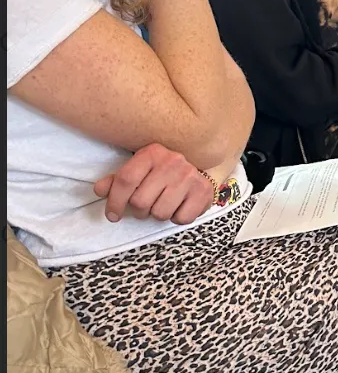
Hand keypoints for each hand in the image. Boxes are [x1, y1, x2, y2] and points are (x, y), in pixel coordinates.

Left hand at [94, 143, 213, 224]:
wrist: (200, 170)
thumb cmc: (162, 174)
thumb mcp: (139, 171)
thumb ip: (118, 181)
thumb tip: (99, 190)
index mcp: (152, 153)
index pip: (126, 180)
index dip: (114, 201)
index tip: (112, 215)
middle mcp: (172, 161)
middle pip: (140, 201)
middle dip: (139, 210)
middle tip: (144, 207)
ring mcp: (189, 177)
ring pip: (159, 213)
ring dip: (157, 215)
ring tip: (162, 204)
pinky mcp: (203, 192)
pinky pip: (180, 219)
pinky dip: (176, 218)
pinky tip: (179, 206)